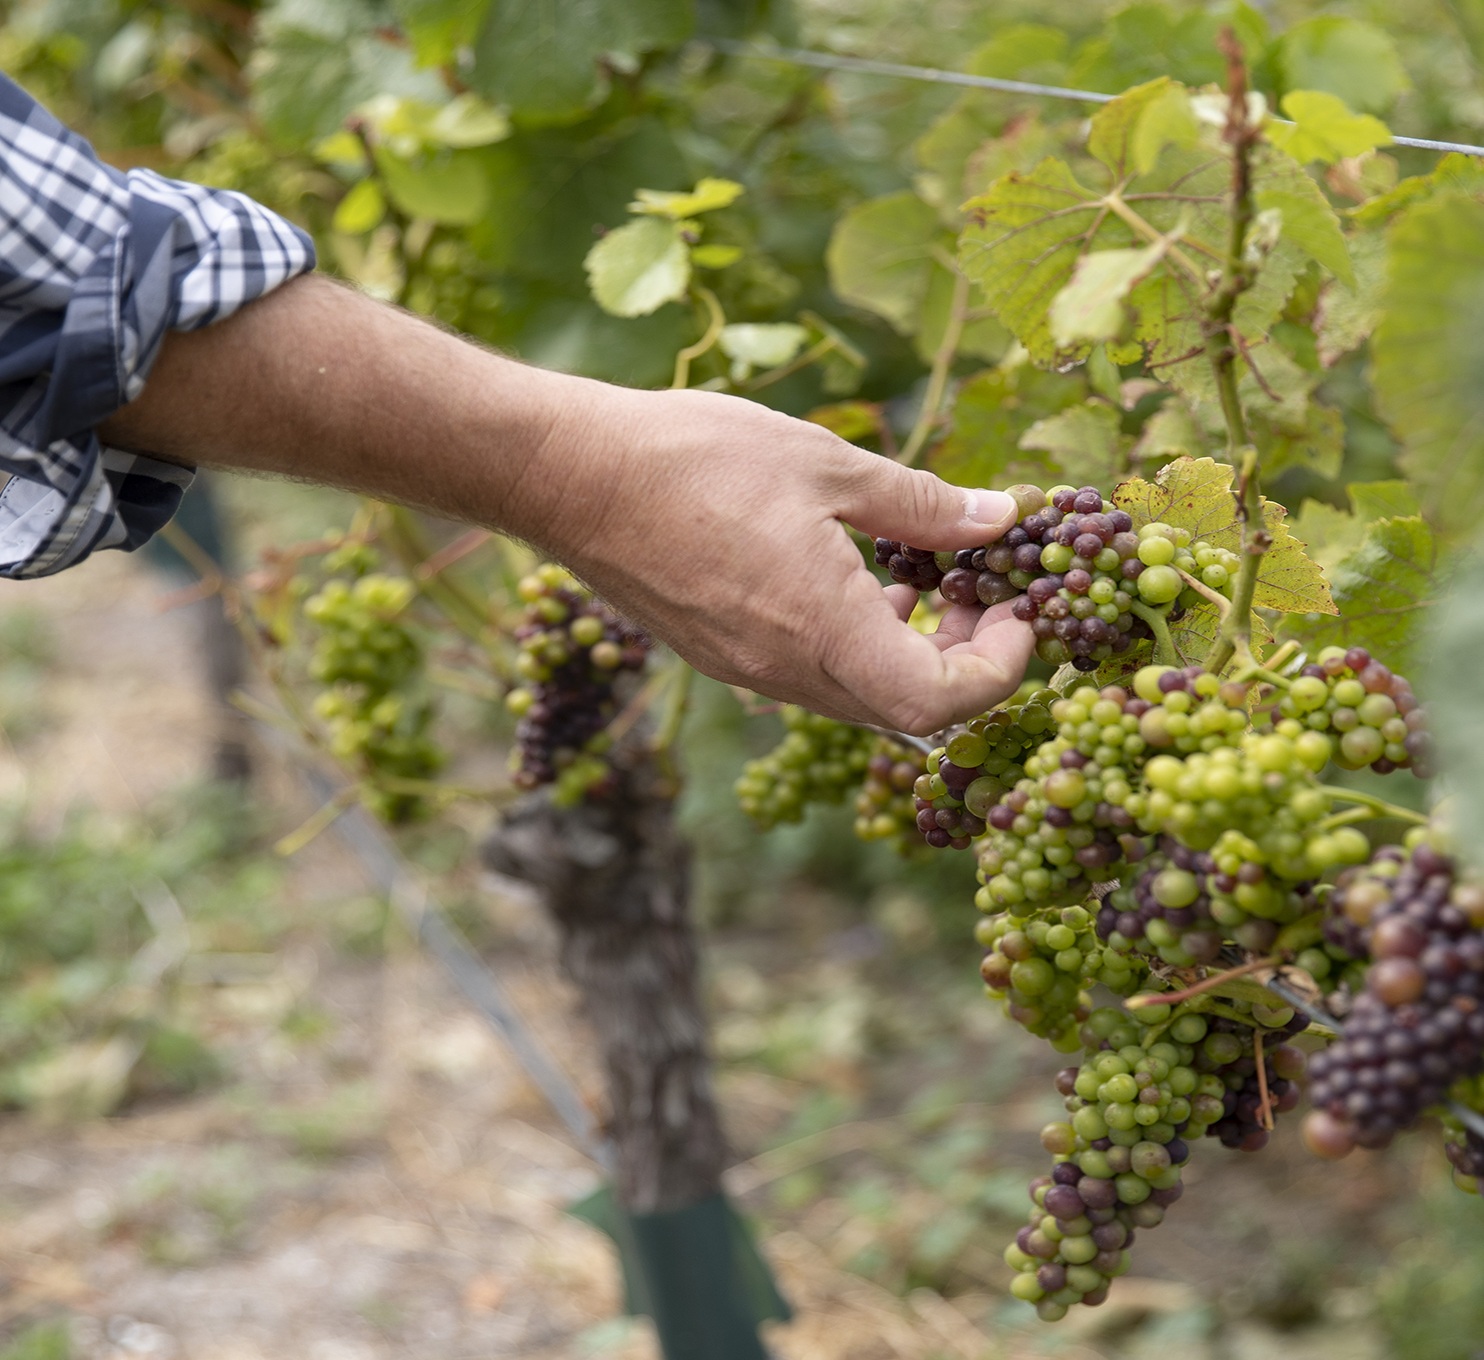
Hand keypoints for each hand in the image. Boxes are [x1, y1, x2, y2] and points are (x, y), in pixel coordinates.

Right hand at [512, 384, 1035, 734]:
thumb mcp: (826, 465)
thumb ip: (921, 502)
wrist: (568, 477)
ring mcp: (747, 672)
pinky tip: (848, 578)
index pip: (939, 704)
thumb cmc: (694, 459)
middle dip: (961, 660)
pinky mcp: (720, 656)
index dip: (997, 669)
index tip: (1014, 611)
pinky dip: (853, 643)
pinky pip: (811, 675)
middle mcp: (784, 672)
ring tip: (915, 579)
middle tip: (976, 591)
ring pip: (857, 695)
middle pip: (905, 711)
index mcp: (821, 629)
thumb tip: (999, 517)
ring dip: (907, 652)